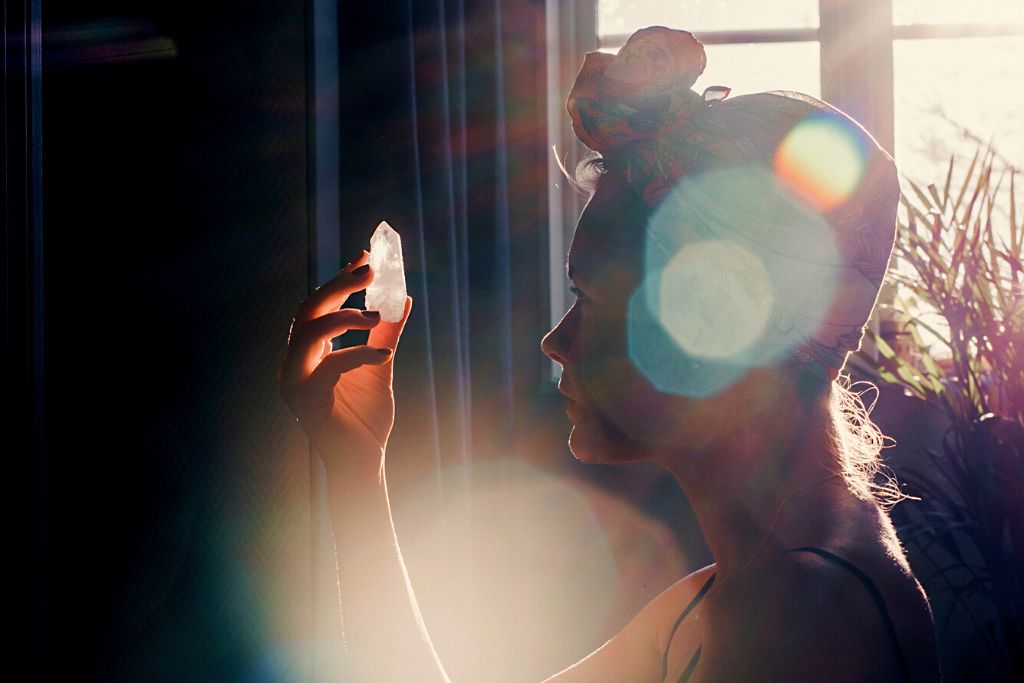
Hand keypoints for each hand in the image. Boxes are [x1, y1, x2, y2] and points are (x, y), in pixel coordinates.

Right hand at [277, 249, 412, 464]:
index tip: (366, 256)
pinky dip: (359, 355)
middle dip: (338, 285)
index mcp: (309, 353)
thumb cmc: (365, 418)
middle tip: (371, 270)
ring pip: (308, 331)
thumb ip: (386, 333)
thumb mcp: (380, 365)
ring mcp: (295, 382)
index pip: (318, 306)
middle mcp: (295, 363)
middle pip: (307, 310)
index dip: (340, 279)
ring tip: (377, 317)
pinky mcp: (306, 401)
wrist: (363, 461)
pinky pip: (329, 367)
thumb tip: (403, 298)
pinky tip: (384, 356)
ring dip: (344, 316)